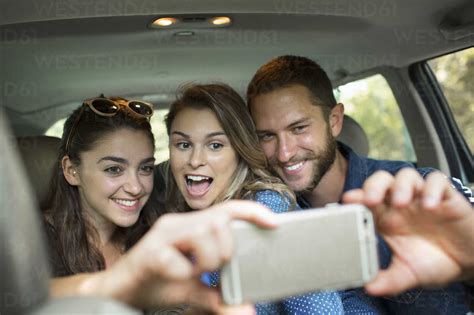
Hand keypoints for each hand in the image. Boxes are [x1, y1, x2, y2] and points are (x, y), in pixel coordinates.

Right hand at [95, 200, 276, 311]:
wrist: (118, 291)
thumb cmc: (156, 282)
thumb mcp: (193, 290)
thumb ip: (217, 297)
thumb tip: (245, 310)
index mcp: (189, 226)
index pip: (225, 210)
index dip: (251, 212)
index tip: (273, 221)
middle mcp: (176, 223)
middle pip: (218, 220)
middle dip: (224, 248)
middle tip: (212, 267)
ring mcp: (161, 235)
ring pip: (202, 231)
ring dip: (206, 258)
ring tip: (194, 271)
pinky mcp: (148, 251)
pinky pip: (177, 260)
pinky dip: (183, 273)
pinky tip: (174, 277)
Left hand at [342, 168, 473, 295]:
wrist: (467, 263)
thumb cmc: (432, 262)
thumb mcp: (409, 273)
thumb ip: (389, 280)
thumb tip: (369, 288)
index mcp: (385, 218)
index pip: (365, 200)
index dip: (356, 197)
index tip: (347, 200)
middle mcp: (400, 203)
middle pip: (381, 181)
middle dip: (374, 186)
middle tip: (371, 200)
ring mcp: (421, 197)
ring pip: (406, 176)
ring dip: (401, 186)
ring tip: (401, 203)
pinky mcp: (446, 197)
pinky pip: (438, 182)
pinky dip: (432, 189)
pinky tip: (430, 205)